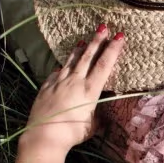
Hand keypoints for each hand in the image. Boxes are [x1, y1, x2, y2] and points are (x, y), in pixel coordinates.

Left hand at [23, 26, 125, 150]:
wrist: (44, 135)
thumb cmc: (72, 133)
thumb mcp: (91, 127)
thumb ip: (96, 117)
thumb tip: (99, 114)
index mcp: (90, 90)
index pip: (104, 65)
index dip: (113, 50)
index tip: (119, 36)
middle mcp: (75, 82)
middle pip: (88, 57)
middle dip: (97, 41)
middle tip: (103, 27)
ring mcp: (59, 82)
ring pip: (71, 62)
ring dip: (79, 51)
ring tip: (83, 41)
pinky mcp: (47, 87)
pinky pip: (56, 73)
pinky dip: (62, 68)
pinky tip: (63, 66)